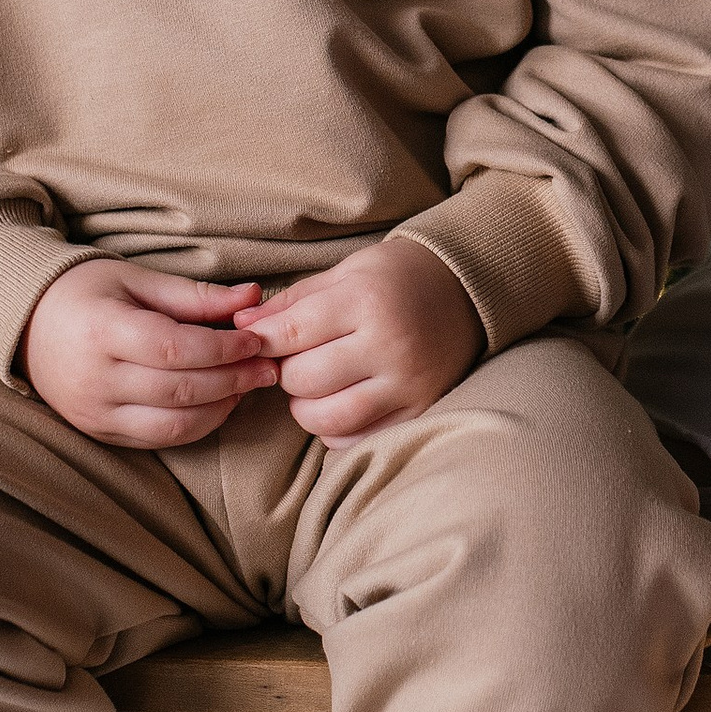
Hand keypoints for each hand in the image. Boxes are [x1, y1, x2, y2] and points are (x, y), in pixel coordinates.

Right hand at [21, 258, 275, 448]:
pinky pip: (159, 439)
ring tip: (248, 386)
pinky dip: (197, 425)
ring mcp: (94, 413)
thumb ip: (194, 295)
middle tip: (269, 367)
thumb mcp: (135, 280)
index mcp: (100, 331)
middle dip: (234, 381)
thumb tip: (253, 295)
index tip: (257, 340)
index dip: (224, 349)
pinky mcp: (99, 433)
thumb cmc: (84, 293)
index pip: (175, 349)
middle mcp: (95, 379)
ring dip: (221, 408)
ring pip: (174, 424)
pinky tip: (219, 403)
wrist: (26, 325)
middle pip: (180, 391)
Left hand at [237, 234, 481, 441]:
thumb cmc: (397, 278)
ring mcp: (407, 383)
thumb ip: (292, 302)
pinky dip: (336, 429)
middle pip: (303, 381)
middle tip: (296, 360)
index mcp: (367, 301)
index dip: (263, 342)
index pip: (290, 334)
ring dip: (306, 408)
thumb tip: (242, 327)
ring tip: (314, 387)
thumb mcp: (345, 273)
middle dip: (287, 374)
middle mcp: (389, 346)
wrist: (467, 292)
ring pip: (327, 419)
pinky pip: (358, 438)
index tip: (257, 342)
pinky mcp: (419, 410)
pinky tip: (341, 404)